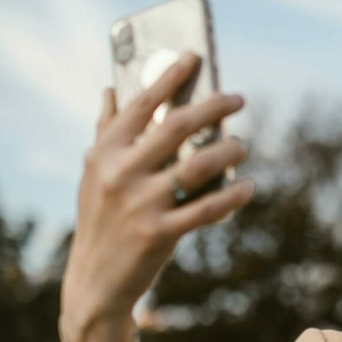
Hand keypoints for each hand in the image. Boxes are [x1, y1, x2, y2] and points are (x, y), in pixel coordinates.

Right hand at [61, 53, 252, 341]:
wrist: (94, 283)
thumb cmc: (100, 221)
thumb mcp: (94, 175)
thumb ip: (105, 132)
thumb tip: (109, 89)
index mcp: (104, 153)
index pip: (142, 105)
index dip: (170, 77)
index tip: (195, 57)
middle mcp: (121, 173)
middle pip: (176, 127)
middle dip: (213, 107)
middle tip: (237, 99)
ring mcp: (140, 204)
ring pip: (198, 165)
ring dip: (228, 151)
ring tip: (241, 146)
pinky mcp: (159, 233)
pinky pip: (207, 208)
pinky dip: (232, 195)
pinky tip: (247, 187)